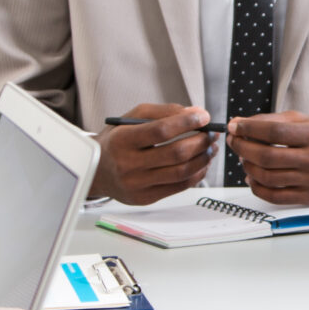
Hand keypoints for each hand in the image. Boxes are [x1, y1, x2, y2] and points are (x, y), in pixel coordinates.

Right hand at [95, 103, 214, 201]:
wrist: (97, 171)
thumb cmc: (117, 141)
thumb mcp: (131, 118)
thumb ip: (162, 112)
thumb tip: (194, 113)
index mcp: (122, 140)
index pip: (160, 131)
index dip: (186, 122)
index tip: (203, 116)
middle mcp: (128, 164)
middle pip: (176, 153)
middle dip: (201, 141)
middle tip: (211, 133)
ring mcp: (137, 184)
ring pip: (181, 172)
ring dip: (203, 158)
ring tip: (210, 147)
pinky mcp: (146, 198)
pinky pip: (179, 187)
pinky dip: (196, 174)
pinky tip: (201, 163)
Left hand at [229, 111, 308, 203]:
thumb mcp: (306, 121)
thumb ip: (274, 121)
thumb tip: (239, 124)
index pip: (275, 132)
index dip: (249, 129)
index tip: (234, 127)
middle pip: (268, 156)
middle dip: (243, 148)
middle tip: (234, 141)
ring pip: (268, 177)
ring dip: (248, 166)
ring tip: (244, 157)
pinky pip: (274, 196)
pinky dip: (256, 187)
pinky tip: (252, 176)